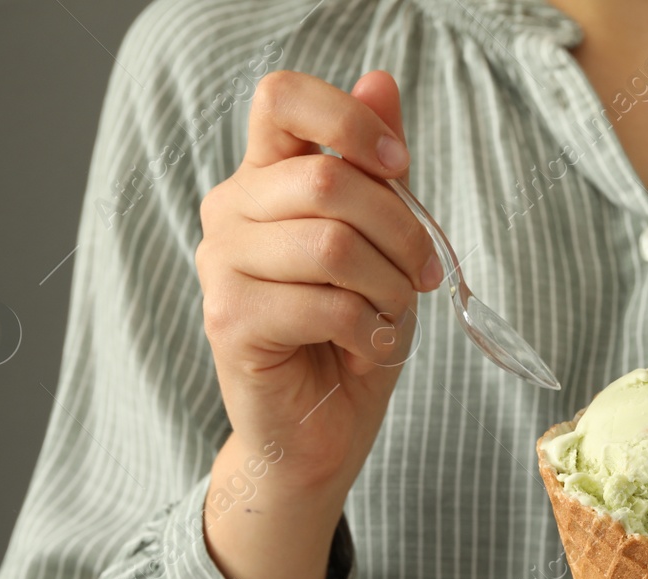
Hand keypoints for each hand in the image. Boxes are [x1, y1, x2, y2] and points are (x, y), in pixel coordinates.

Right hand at [195, 70, 437, 578]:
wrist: (320, 430)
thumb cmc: (350, 332)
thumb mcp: (382, 244)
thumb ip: (377, 169)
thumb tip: (381, 80)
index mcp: (264, 177)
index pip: (282, 97)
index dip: (349, 119)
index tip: (400, 167)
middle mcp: (230, 211)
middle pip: (325, 176)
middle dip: (401, 229)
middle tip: (426, 277)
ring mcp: (221, 265)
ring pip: (331, 242)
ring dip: (388, 286)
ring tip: (391, 316)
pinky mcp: (228, 320)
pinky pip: (324, 303)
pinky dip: (367, 328)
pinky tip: (364, 345)